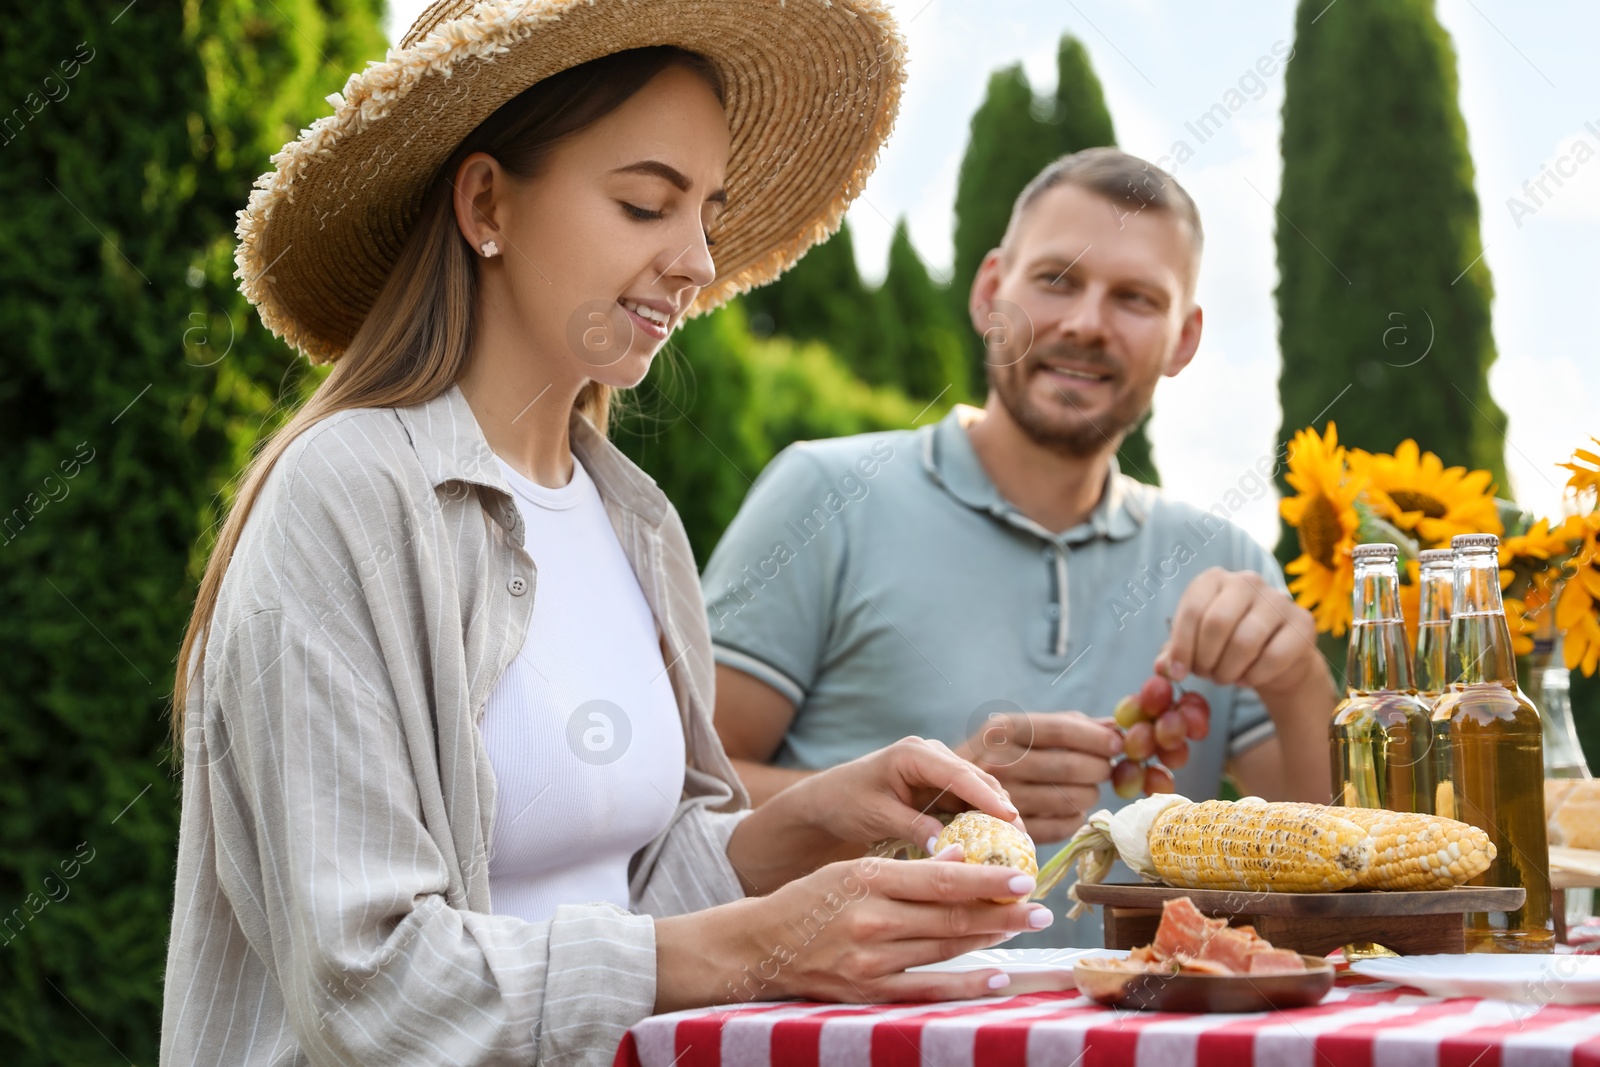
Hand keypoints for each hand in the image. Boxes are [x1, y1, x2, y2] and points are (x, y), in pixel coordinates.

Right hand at [656, 849, 1054, 1009]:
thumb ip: (905, 869)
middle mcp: (871, 920)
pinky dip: (964, 984)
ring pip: (945, 949)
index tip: (1022, 878)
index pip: (939, 879)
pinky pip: (927, 989)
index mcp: (867, 879)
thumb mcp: (851, 869)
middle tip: (1040, 908)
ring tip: (1023, 930)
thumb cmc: (809, 900)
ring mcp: (870, 961)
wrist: (760, 946)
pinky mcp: (869, 992)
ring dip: (990, 941)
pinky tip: (995, 977)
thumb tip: (959, 857)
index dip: (986, 881)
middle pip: (950, 917)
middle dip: (1001, 913)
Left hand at [728, 736, 1024, 893]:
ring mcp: (939, 771)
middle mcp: (931, 756)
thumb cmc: (846, 802)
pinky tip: (1000, 848)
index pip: (957, 774)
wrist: (829, 800)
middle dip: (1003, 810)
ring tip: (1020, 849)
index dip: (987, 797)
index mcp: (913, 754)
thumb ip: (913, 827)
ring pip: (979, 793)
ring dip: (999, 819)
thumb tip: (948, 849)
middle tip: (1024, 843)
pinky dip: (985, 824)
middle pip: (977, 781)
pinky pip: (970, 805)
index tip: (1011, 818)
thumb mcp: (877, 815)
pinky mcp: (941, 788)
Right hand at [954, 711, 1121, 843]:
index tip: (1118, 744)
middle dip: (1100, 768)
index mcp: (1002, 729)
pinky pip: (1062, 826)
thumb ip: (1070, 725)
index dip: (1096, 738)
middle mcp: (997, 762)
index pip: (1061, 730)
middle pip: (1071, 767)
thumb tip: (1116, 726)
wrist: (950, 792)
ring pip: (1071, 799)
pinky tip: (1070, 808)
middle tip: (1105, 769)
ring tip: (1085, 787)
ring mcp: (1002, 800)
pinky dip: (1076, 817)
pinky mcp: (1011, 831)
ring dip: (1090, 794)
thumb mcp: (1024, 730)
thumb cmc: (1000, 755)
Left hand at [1155, 567, 1321, 696]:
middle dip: (1206, 659)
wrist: (1275, 657)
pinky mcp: (1302, 623)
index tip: (1177, 672)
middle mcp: (1246, 581)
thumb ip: (1174, 655)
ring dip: (1229, 670)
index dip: (1181, 647)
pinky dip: (1255, 675)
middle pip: (1217, 623)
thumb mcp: (1194, 647)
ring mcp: (1277, 599)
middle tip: (1206, 675)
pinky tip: (1250, 676)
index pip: (1192, 609)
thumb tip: (1163, 668)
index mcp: (1213, 579)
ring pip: (1245, 641)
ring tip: (1225, 677)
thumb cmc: (1225, 646)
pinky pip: (1273, 656)